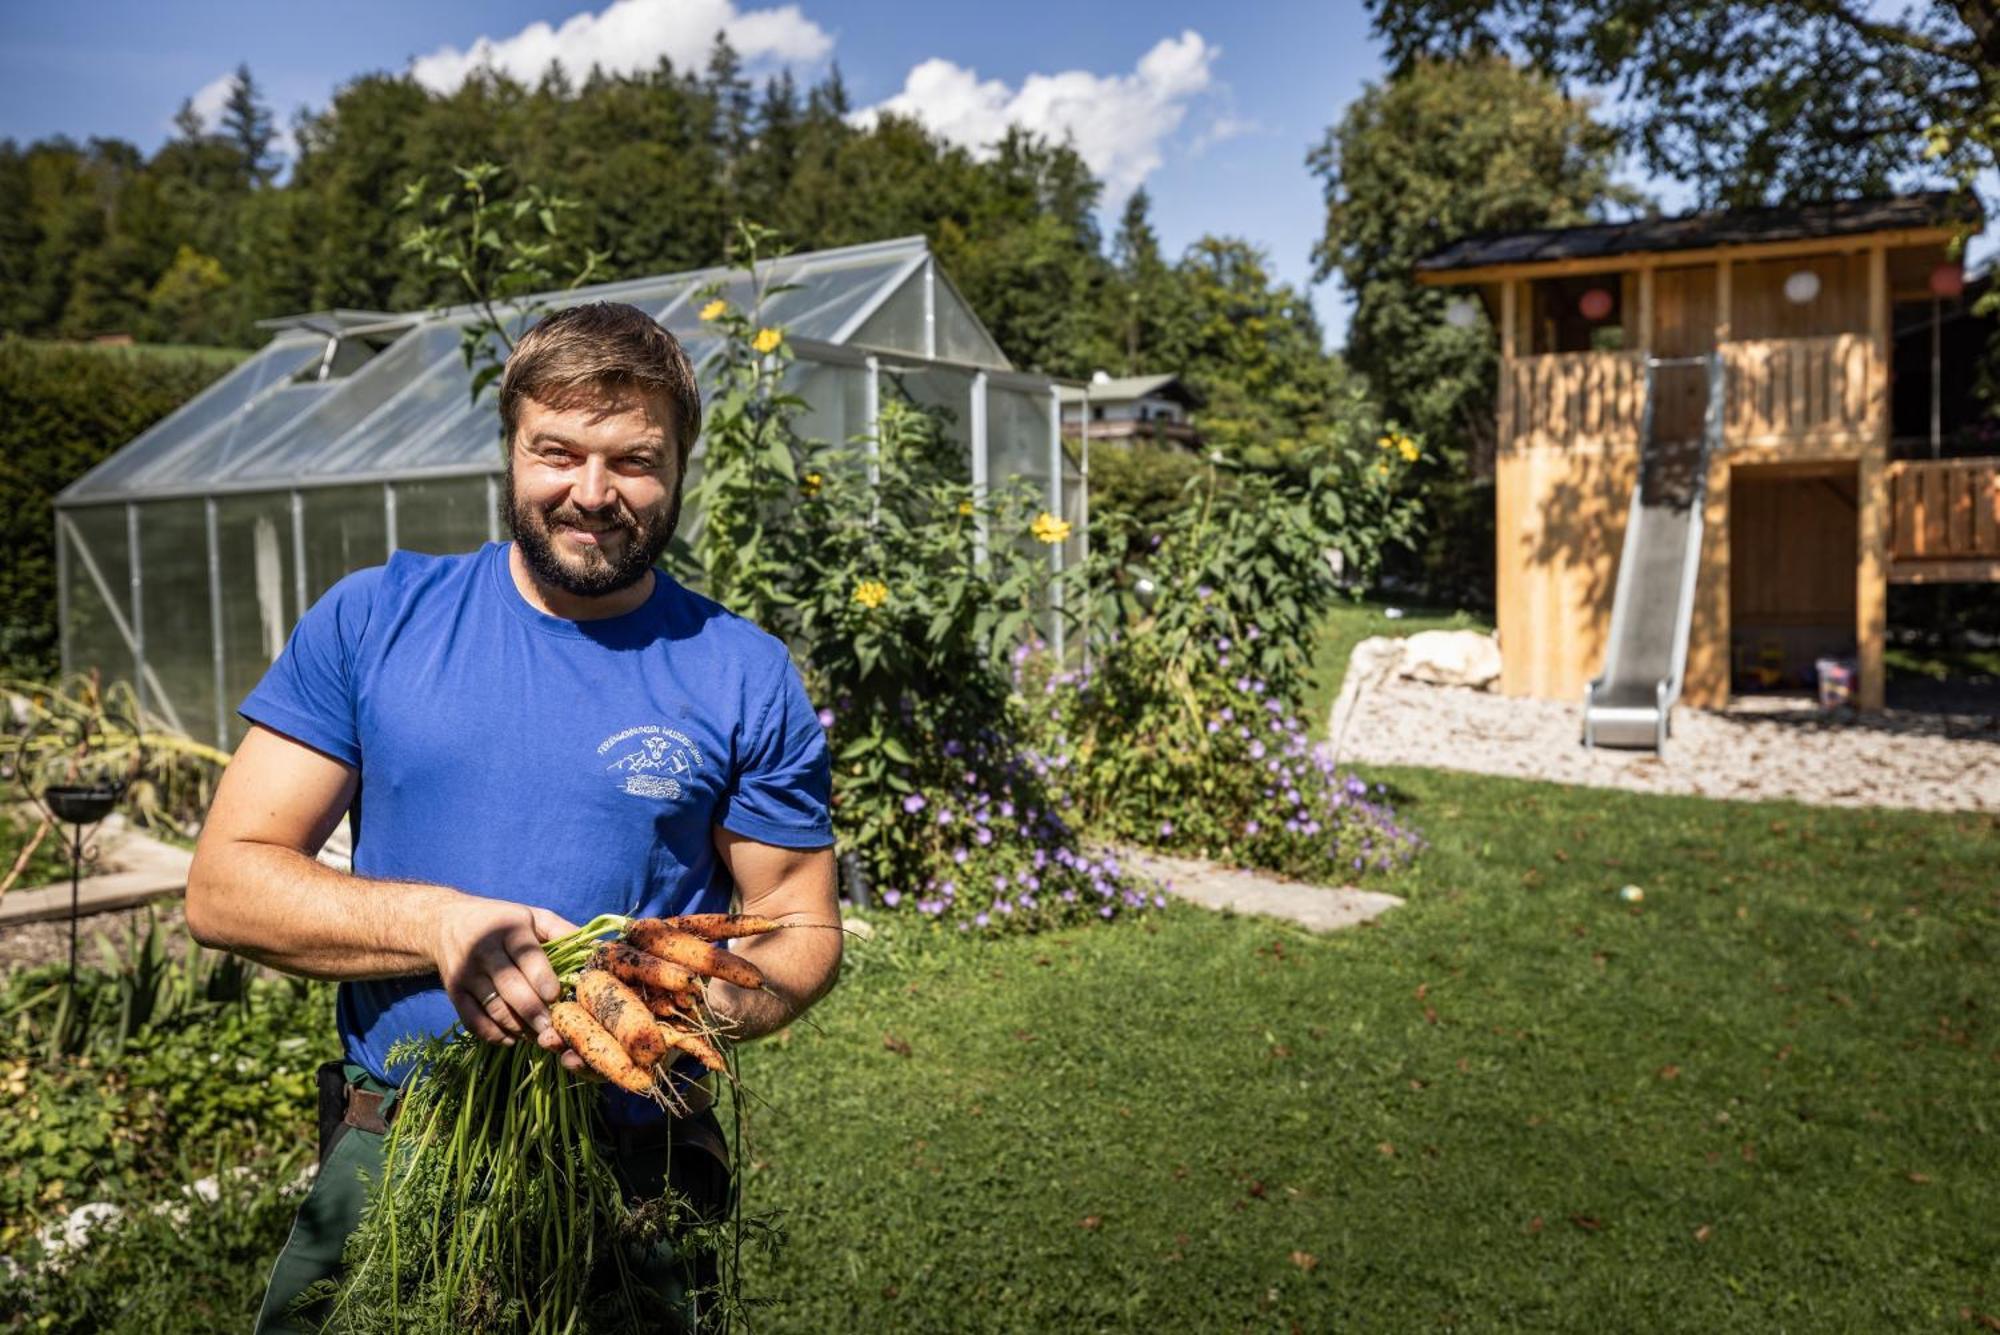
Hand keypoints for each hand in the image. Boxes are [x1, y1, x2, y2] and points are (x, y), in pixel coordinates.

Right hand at [429, 895, 575, 1055]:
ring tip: (539, 1035)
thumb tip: (601, 952)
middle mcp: (484, 950)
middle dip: (534, 1012)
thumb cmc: (504, 921)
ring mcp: (465, 973)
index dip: (543, 979)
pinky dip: (494, 1035)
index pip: (527, 957)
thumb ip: (565, 932)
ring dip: (518, 1027)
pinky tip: (513, 1038)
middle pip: (511, 988)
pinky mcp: (453, 992)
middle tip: (554, 1030)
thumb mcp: (534, 917)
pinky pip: (473, 1021)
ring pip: (494, 1008)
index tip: (557, 997)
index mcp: (509, 928)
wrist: (447, 922)